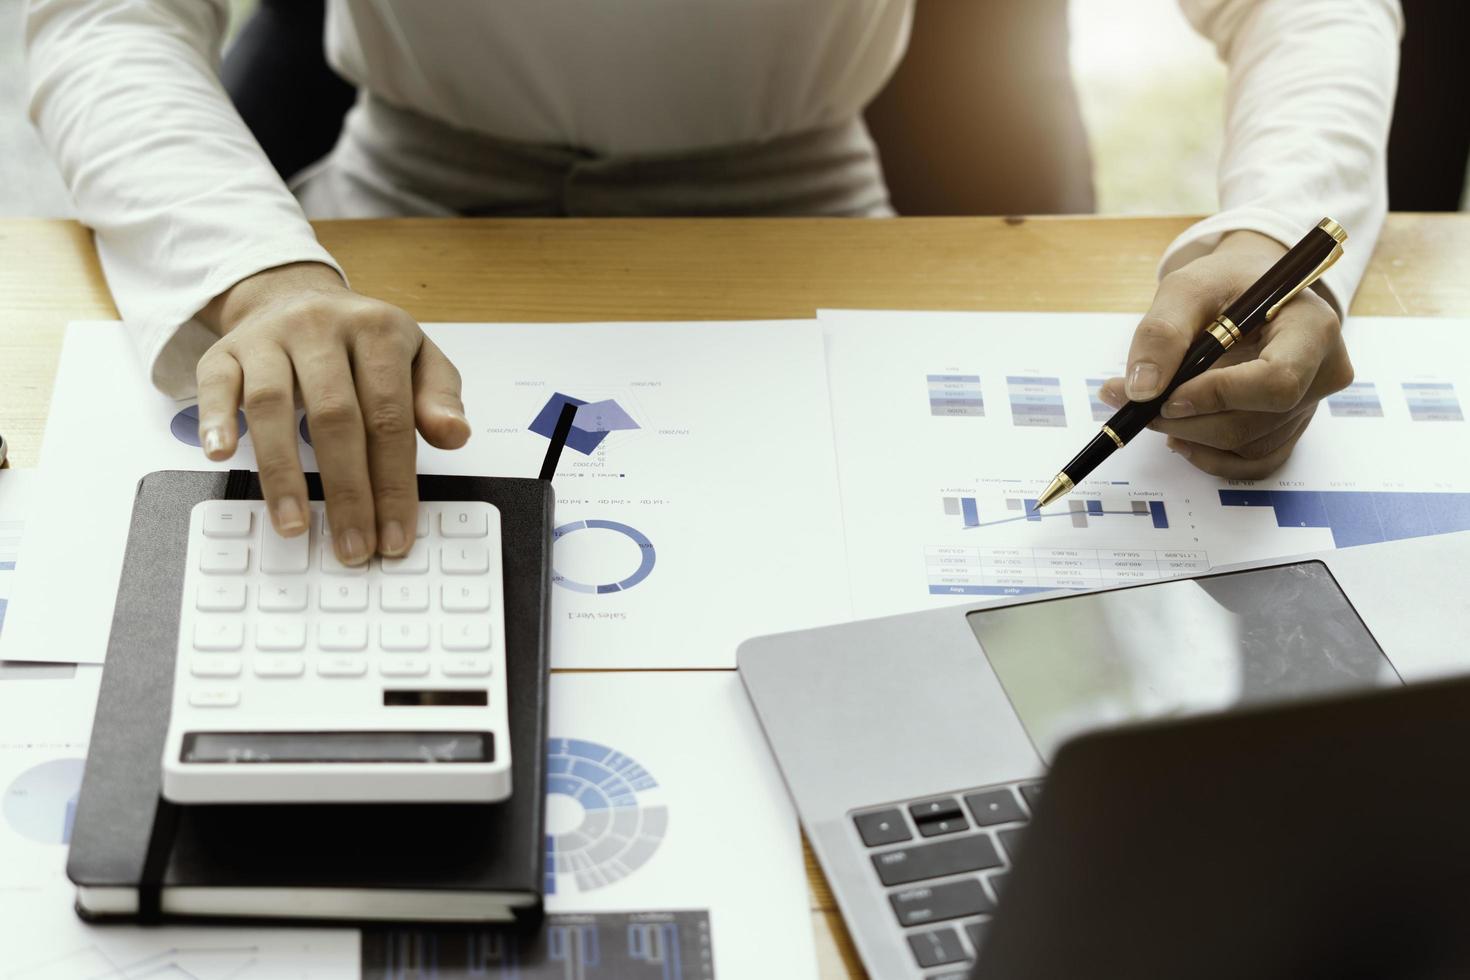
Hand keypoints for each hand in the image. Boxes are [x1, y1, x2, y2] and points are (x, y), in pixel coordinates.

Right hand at [195, 263, 470, 562]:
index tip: (394, 533)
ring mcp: (270, 337)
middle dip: (347, 490)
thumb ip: (439, 397)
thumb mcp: (417, 358)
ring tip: (295, 524)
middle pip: (336, 417)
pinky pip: (216, 382)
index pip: (390, 417)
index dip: (394, 481)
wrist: (297, 296)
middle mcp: (322, 328)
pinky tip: (222, 454)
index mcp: (379, 331)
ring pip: (271, 404)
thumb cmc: (362, 343)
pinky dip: (216, 418)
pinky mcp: (227, 350)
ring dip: (282, 472)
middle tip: (352, 545)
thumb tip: (455, 434)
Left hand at [1099, 231, 1352, 478]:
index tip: (1166, 396)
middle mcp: (1322, 374)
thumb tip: (1142, 390)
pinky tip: (1180, 432)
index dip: (1218, 396)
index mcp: (1312, 329)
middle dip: (1186, 420)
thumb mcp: (1188, 289)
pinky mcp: (1289, 429)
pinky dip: (1207, 456)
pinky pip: (1250, 463)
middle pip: (1253, 421)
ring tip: (1151, 408)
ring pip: (1244, 445)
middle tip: (1134, 404)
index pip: (1277, 381)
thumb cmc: (1225, 285)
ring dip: (1187, 435)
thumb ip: (1162, 333)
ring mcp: (1308, 407)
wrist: (1248, 293)